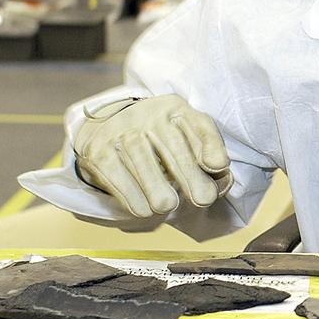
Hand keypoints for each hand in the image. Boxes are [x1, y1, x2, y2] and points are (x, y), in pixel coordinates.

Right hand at [73, 95, 232, 217]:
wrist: (109, 129)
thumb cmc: (160, 139)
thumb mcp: (188, 135)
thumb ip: (209, 152)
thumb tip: (220, 170)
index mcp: (175, 109)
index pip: (199, 125)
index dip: (211, 145)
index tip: (219, 166)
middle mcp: (148, 115)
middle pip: (174, 148)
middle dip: (191, 178)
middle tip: (203, 200)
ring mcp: (121, 131)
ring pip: (145, 167)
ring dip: (160, 192)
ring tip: (168, 206)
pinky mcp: (98, 152)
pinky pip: (119, 180)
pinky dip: (134, 199)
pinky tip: (145, 209)